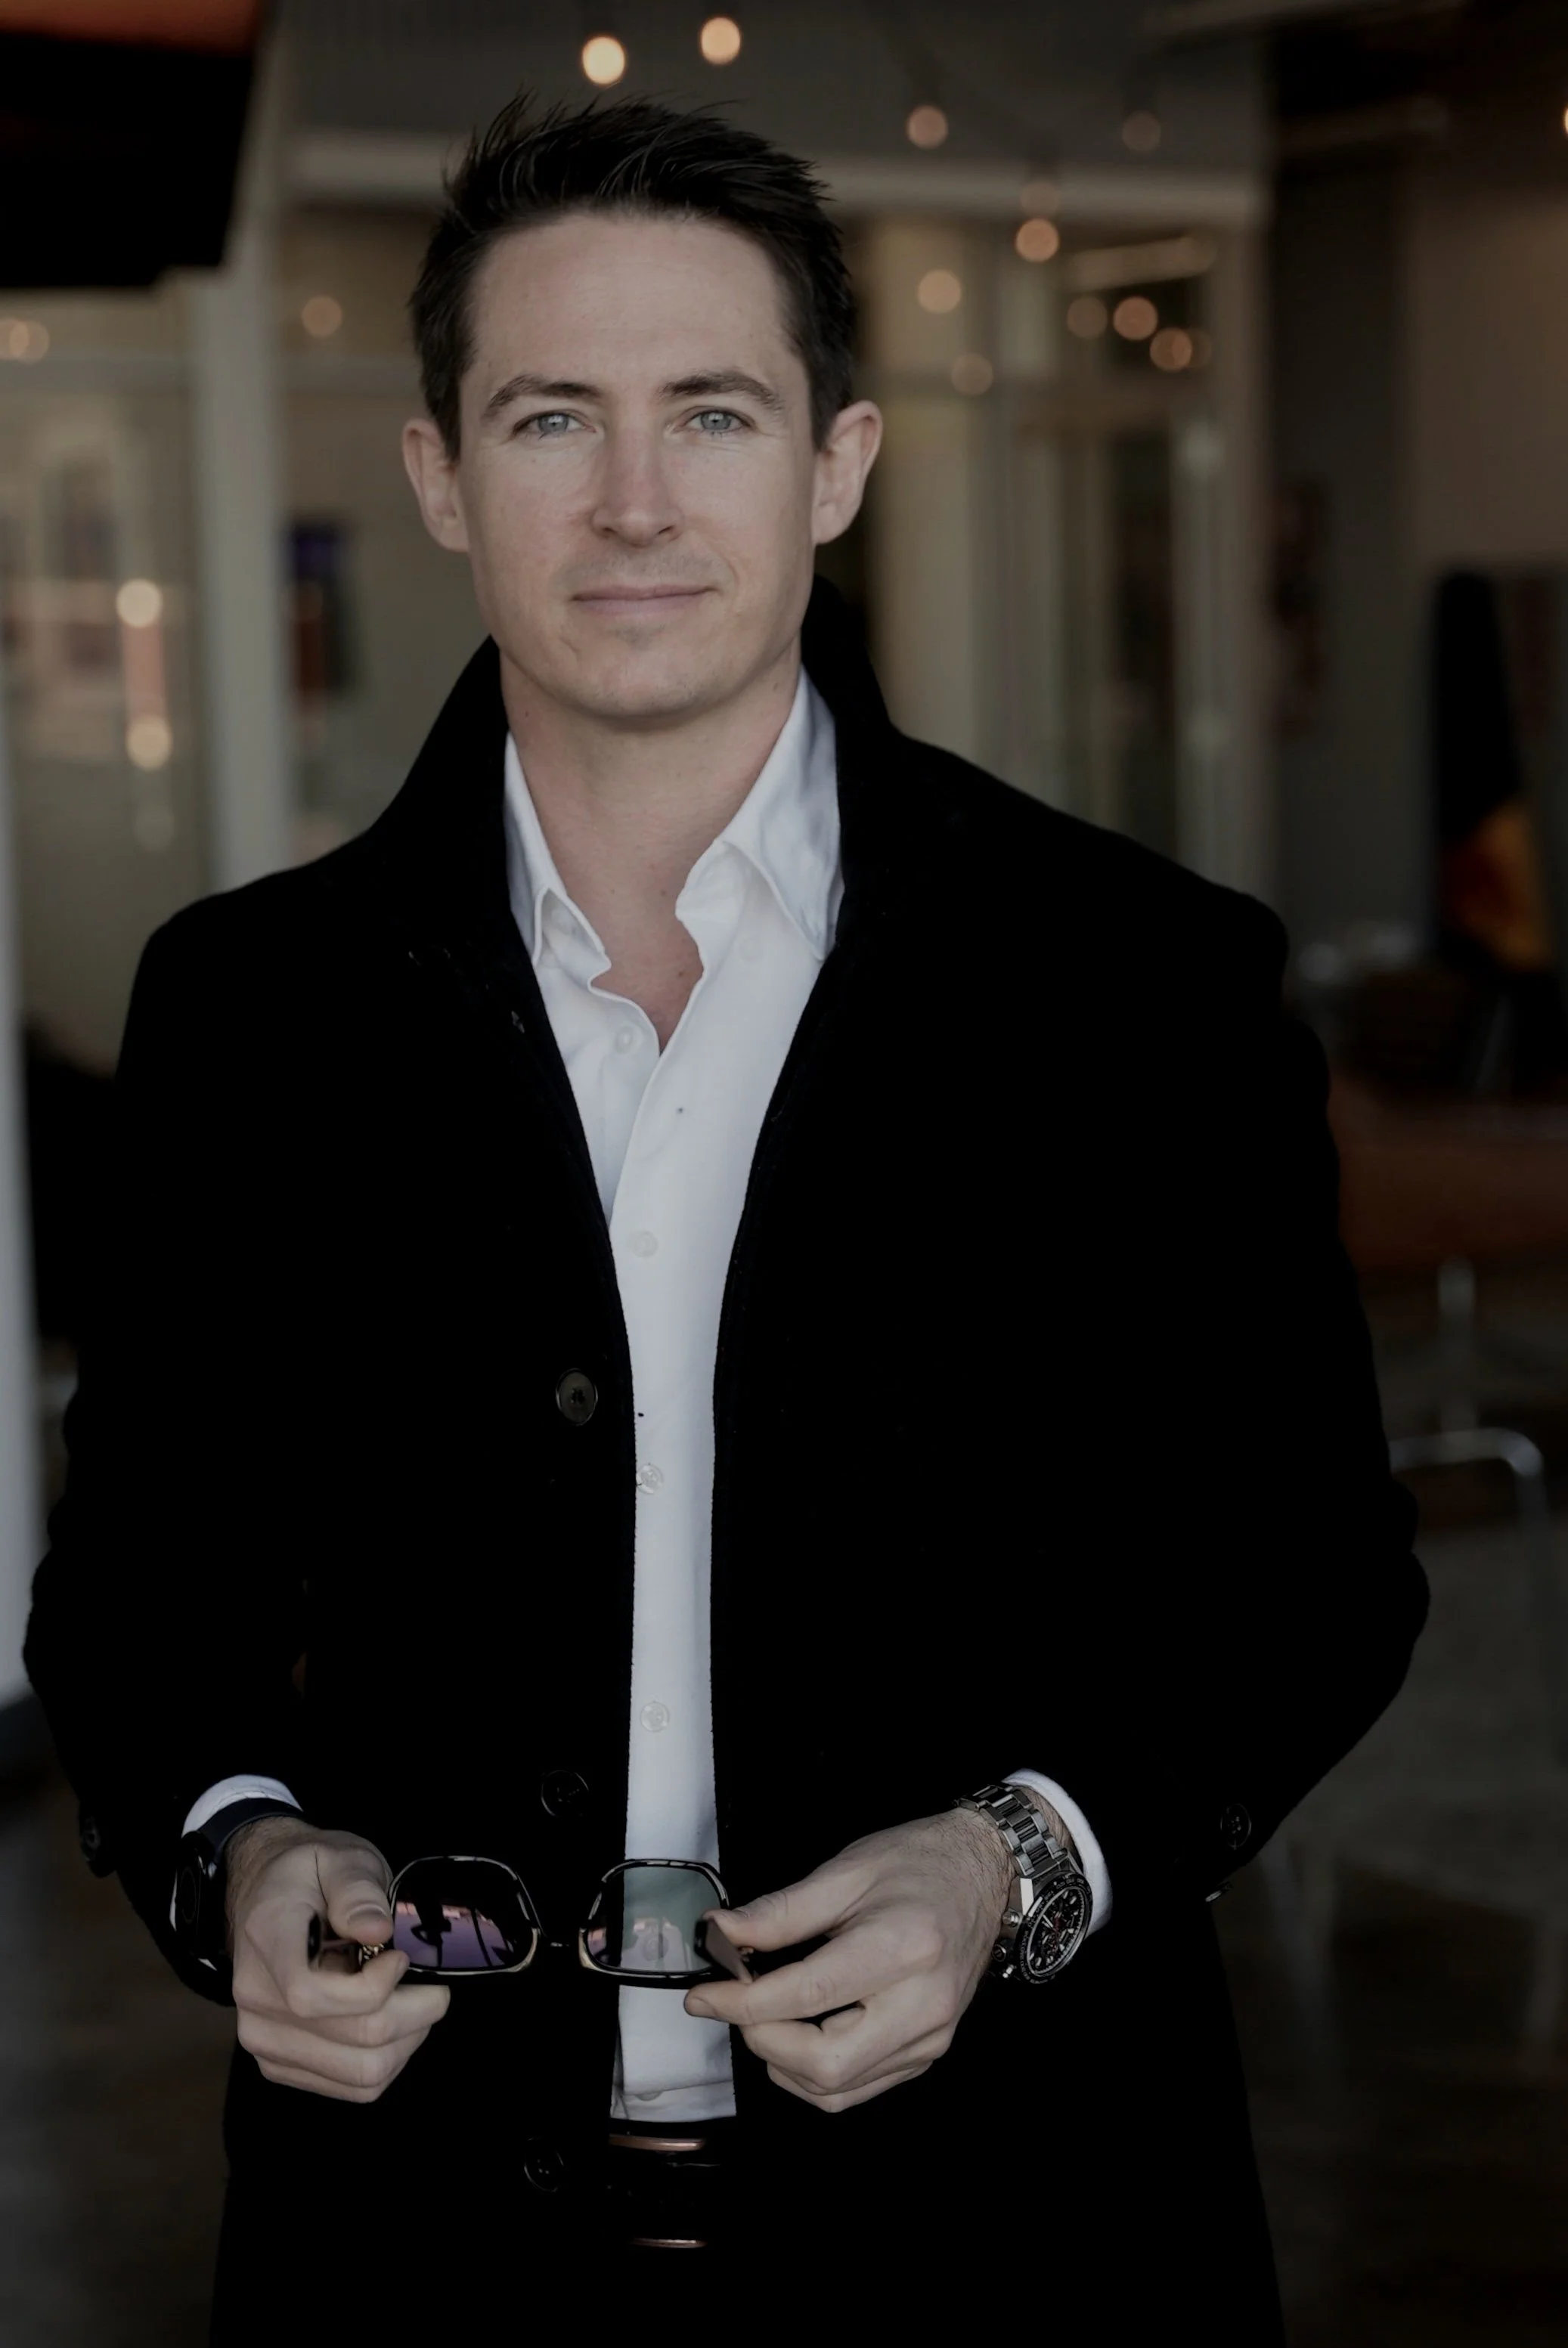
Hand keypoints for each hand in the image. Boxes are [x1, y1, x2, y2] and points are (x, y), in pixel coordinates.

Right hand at [226, 1817, 450, 2102]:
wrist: (266, 1894)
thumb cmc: (309, 1875)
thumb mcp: (338, 1858)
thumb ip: (356, 1889)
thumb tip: (378, 1930)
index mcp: (265, 1942)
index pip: (311, 1996)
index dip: (372, 1988)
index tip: (399, 1958)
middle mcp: (256, 2000)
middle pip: (354, 2040)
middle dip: (413, 2012)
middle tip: (429, 1981)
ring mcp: (264, 2039)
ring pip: (361, 2073)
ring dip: (407, 2039)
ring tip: (412, 1999)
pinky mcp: (282, 2064)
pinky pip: (353, 2086)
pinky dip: (389, 2059)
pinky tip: (392, 2020)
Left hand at [684, 1802, 1044, 2113]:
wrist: (985, 1875)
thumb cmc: (918, 1863)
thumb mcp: (845, 1871)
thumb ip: (780, 1912)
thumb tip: (720, 1935)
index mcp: (903, 1947)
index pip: (806, 1995)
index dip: (742, 2002)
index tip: (703, 1994)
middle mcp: (923, 2003)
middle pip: (824, 2063)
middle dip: (762, 2040)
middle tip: (736, 2003)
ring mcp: (931, 2036)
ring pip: (837, 2089)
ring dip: (782, 2062)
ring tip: (764, 2015)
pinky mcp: (929, 2052)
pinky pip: (858, 2088)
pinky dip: (813, 2074)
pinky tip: (798, 2034)